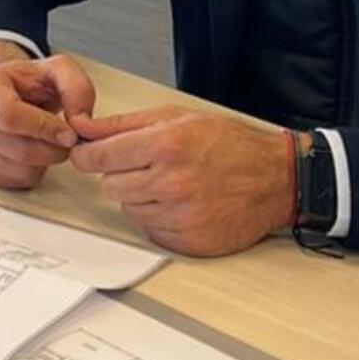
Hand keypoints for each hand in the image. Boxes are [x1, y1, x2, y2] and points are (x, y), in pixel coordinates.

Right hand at [0, 48, 96, 190]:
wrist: (8, 92)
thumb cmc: (29, 83)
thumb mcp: (58, 70)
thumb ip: (77, 88)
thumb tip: (79, 123)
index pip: (9, 115)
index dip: (44, 129)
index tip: (68, 134)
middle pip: (17, 148)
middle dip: (52, 149)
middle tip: (66, 141)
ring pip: (16, 169)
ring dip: (43, 162)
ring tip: (47, 143)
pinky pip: (11, 181)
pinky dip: (30, 172)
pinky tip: (33, 153)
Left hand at [68, 106, 294, 255]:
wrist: (275, 179)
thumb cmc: (229, 144)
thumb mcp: (176, 117)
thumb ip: (123, 124)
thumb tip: (83, 126)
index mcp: (165, 145)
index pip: (98, 157)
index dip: (87, 155)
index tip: (86, 155)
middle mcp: (170, 183)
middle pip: (110, 186)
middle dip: (120, 174)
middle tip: (146, 166)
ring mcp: (180, 216)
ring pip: (129, 209)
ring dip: (141, 197)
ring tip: (170, 183)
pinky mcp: (188, 242)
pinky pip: (150, 231)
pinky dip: (159, 219)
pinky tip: (181, 204)